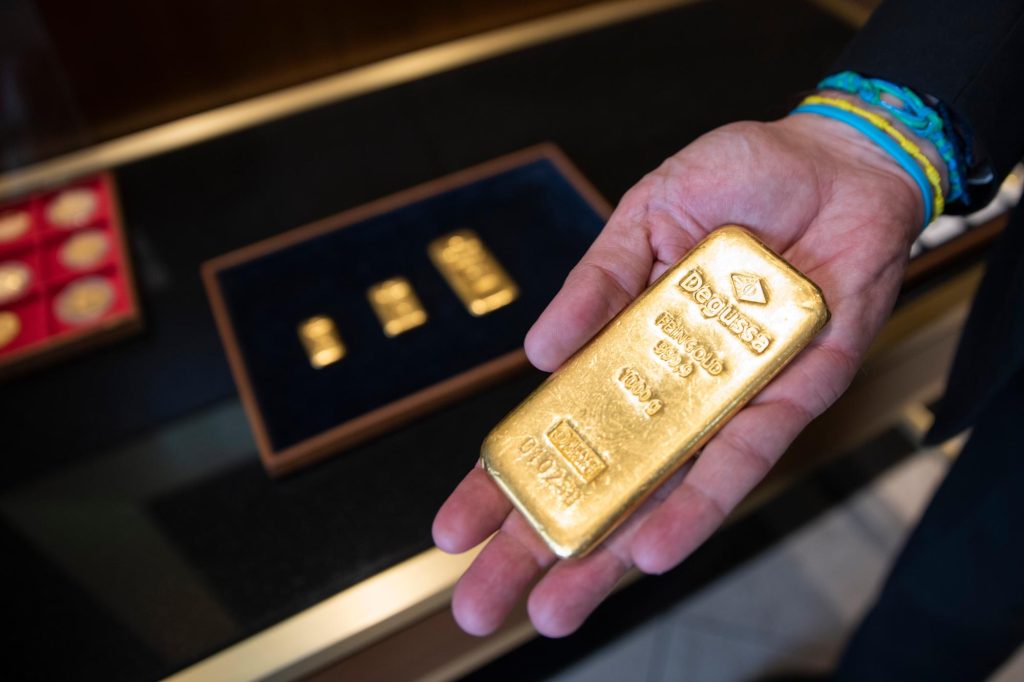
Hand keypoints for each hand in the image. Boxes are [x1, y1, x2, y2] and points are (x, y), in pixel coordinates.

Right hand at [433, 113, 925, 637]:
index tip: (453, 530)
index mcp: (629, 343)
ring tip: (556, 605)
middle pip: (601, 477)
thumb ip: (595, 283)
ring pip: (663, 490)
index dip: (505, 477)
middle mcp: (674, 385)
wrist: (839, 159)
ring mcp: (727, 397)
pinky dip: (698, 503)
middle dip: (542, 541)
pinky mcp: (790, 394)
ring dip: (610, 551)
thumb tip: (535, 351)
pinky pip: (740, 459)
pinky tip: (651, 551)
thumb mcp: (645, 214)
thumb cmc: (742, 177)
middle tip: (482, 603)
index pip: (556, 425)